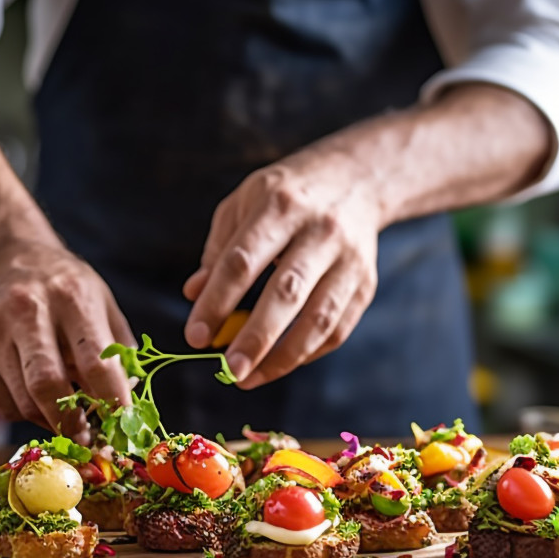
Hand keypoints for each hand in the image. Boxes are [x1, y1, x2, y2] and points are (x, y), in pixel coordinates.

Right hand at [0, 241, 134, 432]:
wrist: (0, 256)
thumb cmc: (61, 285)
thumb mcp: (100, 300)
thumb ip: (119, 348)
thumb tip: (129, 401)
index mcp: (70, 297)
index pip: (95, 361)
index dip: (112, 401)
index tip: (123, 426)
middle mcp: (28, 312)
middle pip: (48, 385)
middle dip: (72, 423)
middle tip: (88, 439)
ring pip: (24, 401)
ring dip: (51, 422)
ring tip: (68, 420)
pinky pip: (3, 404)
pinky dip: (26, 413)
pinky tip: (39, 401)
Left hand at [183, 148, 381, 388]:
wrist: (356, 178)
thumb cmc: (284, 196)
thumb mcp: (243, 204)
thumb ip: (217, 250)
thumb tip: (193, 295)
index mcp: (280, 205)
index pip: (243, 262)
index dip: (217, 302)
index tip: (196, 336)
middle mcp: (320, 231)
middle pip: (286, 292)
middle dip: (255, 337)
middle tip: (229, 370)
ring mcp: (349, 260)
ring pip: (318, 318)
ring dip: (283, 357)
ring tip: (248, 378)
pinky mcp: (365, 284)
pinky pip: (336, 330)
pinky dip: (305, 354)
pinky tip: (276, 366)